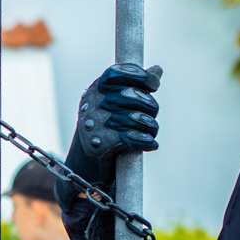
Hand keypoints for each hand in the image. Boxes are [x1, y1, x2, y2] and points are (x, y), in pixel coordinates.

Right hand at [57, 64, 160, 239]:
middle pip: (132, 95)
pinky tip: (150, 145)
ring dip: (150, 127)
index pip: (119, 72)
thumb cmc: (102, 134)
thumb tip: (158, 70)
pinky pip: (132, 138)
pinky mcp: (99, 144)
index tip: (153, 84)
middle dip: (150, 107)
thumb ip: (136, 87)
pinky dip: (146, 142)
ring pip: (136, 118)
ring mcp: (93, 124)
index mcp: (94, 90)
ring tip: (151, 134)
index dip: (140, 76)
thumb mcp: (115, 106)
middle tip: (152, 118)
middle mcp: (91, 104)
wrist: (81, 170)